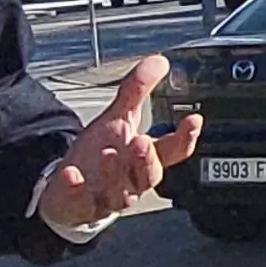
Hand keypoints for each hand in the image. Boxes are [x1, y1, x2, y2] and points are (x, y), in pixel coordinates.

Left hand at [36, 56, 201, 234]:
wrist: (71, 192)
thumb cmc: (102, 155)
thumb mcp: (118, 119)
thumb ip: (137, 91)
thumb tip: (160, 60)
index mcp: (145, 157)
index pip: (174, 150)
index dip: (186, 137)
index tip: (194, 119)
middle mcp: (131, 179)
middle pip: (149, 174)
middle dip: (146, 160)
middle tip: (142, 142)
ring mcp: (107, 195)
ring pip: (119, 190)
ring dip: (115, 173)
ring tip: (109, 154)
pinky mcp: (81, 205)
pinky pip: (81, 201)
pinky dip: (77, 189)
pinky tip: (72, 175)